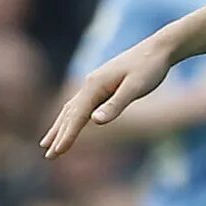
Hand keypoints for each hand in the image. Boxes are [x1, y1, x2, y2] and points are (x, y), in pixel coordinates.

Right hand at [45, 37, 177, 154]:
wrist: (159, 49)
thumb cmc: (150, 68)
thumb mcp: (135, 87)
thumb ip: (116, 105)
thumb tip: (94, 121)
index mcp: (95, 85)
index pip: (77, 116)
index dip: (67, 135)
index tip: (57, 152)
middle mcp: (90, 84)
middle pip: (69, 114)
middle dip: (57, 135)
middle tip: (47, 156)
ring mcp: (94, 83)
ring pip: (71, 109)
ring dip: (59, 127)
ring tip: (46, 142)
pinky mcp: (101, 85)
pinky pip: (80, 105)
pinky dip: (70, 117)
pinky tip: (69, 123)